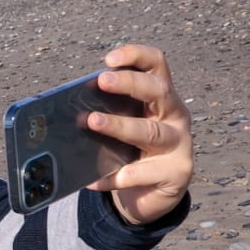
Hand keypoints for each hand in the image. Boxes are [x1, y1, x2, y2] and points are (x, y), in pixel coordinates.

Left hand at [86, 43, 193, 225]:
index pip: (156, 65)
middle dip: (130, 83)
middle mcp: (175, 115)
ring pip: (150, 131)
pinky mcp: (178, 172)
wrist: (155, 193)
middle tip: (102, 81)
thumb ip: (108, 113)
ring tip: (92, 122)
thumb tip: (69, 109)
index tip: (109, 59)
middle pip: (158, 91)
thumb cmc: (134, 151)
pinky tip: (93, 180)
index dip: (136, 55)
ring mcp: (180, 144)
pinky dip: (114, 177)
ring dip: (119, 125)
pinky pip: (141, 174)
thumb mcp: (125, 126)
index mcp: (161, 96)